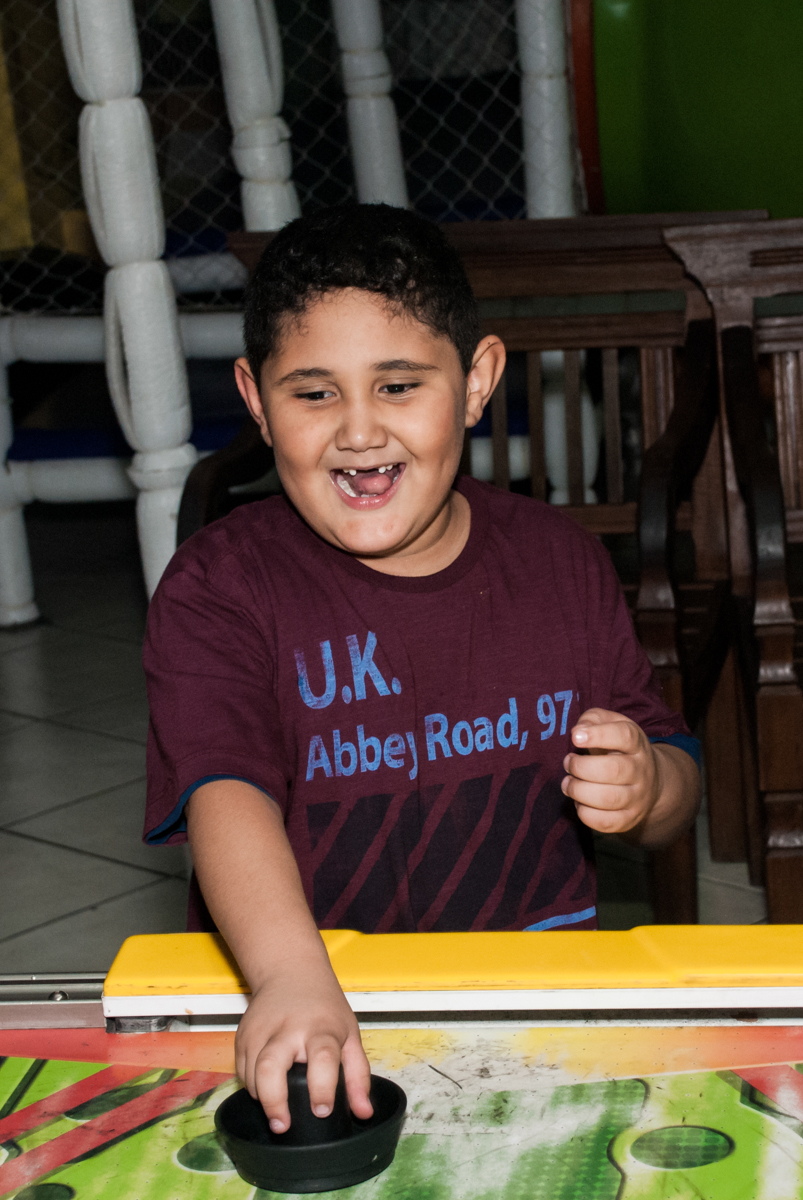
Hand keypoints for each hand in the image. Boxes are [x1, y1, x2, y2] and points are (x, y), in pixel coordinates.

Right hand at [235, 957, 372, 1132]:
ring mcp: (261, 1030)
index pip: (322, 1057)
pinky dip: (252, 1086)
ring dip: (262, 1098)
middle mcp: (288, 1028)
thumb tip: (363, 1113)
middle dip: (274, 1100)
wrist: (290, 970)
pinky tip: (265, 1088)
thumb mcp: (349, 1034)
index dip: (322, 1087)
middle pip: (271, 1066)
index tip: (322, 1110)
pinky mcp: (242, 1035)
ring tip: (276, 1108)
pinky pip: (241, 1071)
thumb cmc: (324, 1006)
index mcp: (320, 1028)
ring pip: (252, 1073)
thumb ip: (358, 1075)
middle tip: (282, 1125)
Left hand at [561, 708, 660, 834]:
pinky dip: (585, 813)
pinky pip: (605, 822)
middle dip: (581, 767)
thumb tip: (578, 731)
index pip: (624, 736)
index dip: (598, 735)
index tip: (575, 737)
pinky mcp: (629, 819)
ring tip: (567, 783)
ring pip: (608, 798)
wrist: (651, 781)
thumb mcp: (612, 725)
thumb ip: (593, 719)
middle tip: (568, 762)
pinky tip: (579, 801)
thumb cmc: (620, 748)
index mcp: (637, 743)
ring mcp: (638, 797)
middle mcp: (641, 770)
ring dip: (579, 790)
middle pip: (613, 770)